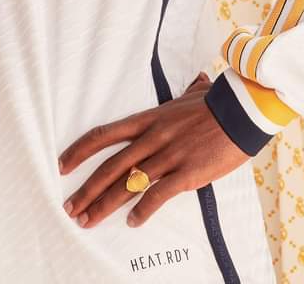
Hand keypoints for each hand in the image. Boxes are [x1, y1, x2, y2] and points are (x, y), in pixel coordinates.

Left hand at [57, 72, 249, 228]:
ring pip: (127, 184)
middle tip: (70, 208)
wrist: (241, 112)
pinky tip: (133, 222)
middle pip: (109, 166)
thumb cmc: (216, 103)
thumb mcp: (192, 93)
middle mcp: (152, 137)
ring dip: (105, 205)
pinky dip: (143, 210)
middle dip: (86, 190)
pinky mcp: (186, 173)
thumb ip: (184, 93)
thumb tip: (195, 81)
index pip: (104, 134)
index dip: (79, 151)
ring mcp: (168, 155)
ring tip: (88, 221)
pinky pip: (158, 195)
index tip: (62, 165)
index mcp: (148, 119)